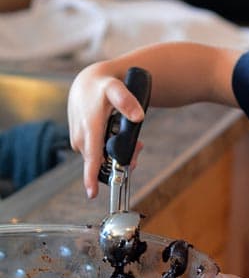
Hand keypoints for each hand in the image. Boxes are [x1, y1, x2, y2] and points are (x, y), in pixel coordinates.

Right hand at [68, 62, 144, 197]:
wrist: (87, 83)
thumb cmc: (102, 87)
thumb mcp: (116, 88)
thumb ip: (126, 101)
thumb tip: (139, 117)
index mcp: (89, 128)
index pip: (91, 158)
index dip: (91, 177)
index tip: (92, 194)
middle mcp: (81, 138)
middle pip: (103, 162)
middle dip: (122, 159)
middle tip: (139, 147)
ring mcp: (80, 142)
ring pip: (102, 159)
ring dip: (118, 154)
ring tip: (134, 143)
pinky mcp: (81, 143)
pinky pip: (98, 154)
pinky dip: (111, 150)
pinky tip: (122, 141)